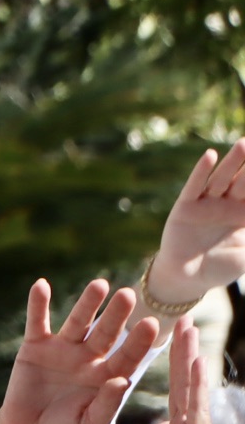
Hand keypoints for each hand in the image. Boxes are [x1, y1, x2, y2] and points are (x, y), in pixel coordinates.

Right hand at [0, 279, 158, 423]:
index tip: (150, 324)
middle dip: (117, 315)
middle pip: (107, 332)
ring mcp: (63, 349)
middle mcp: (90, 357)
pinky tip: (41, 286)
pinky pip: (38, 323)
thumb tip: (120, 380)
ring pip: (78, 322)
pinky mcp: (35, 347)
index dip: (138, 341)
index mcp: (109, 375)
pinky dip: (38, 305)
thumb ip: (105, 407)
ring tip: (99, 285)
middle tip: (128, 296)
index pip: (128, 355)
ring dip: (88, 303)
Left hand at [149, 318, 233, 423]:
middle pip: (186, 380)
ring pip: (191, 386)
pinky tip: (195, 361)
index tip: (172, 341)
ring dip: (189, 356)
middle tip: (182, 318)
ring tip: (187, 327)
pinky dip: (194, 383)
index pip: (177, 390)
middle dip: (183, 350)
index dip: (174, 366)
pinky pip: (193, 405)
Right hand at [153, 141, 244, 309]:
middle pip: (244, 179)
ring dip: (233, 161)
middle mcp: (228, 204)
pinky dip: (201, 171)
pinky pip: (194, 187)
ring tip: (243, 144)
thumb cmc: (220, 268)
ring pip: (222, 178)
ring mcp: (207, 203)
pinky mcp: (186, 207)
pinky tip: (210, 155)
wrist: (187, 279)